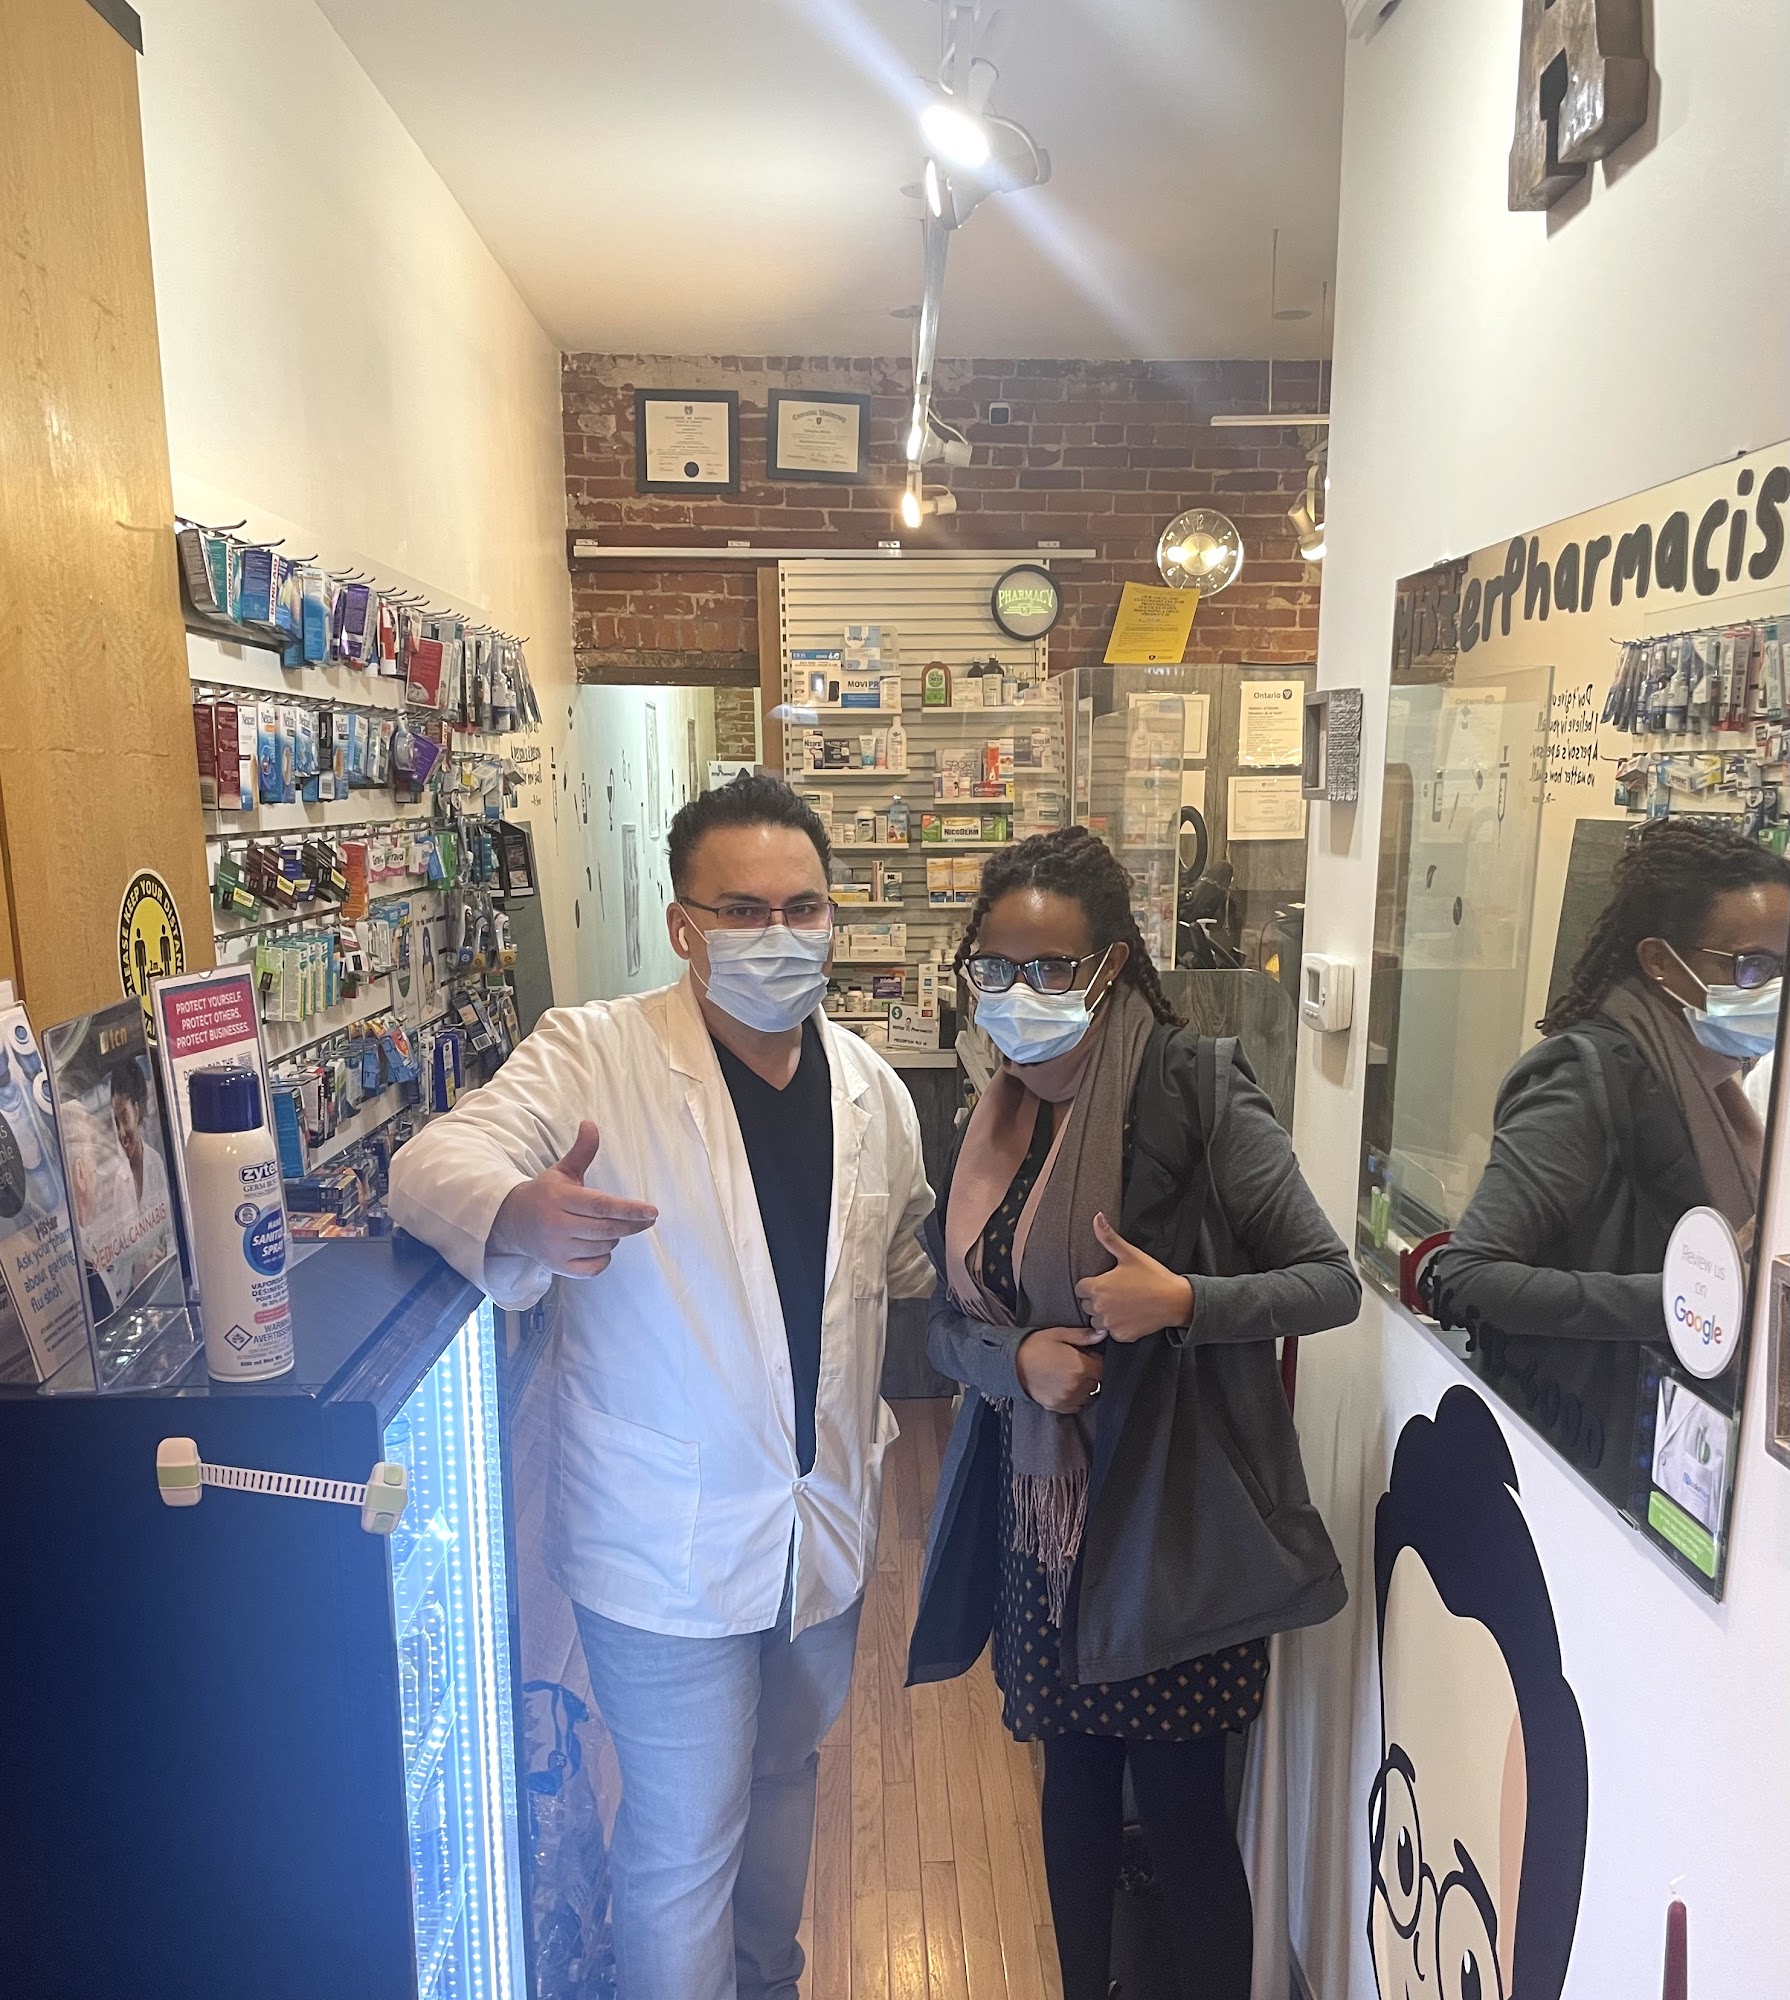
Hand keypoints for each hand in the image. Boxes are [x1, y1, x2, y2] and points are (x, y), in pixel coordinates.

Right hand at [487, 1122, 657, 1278]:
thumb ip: (582, 1151)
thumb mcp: (562, 1171)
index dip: (629, 1209)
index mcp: (560, 1198)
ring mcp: (557, 1249)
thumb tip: (591, 1124)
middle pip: (606, 1229)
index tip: (652, 1211)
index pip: (600, 1206)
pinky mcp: (558, 1267)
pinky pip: (594, 1267)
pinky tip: (600, 1246)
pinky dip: (603, 1257)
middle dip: (631, 1224)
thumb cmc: (546, 1194)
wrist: (513, 1223)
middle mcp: (557, 1225)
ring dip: (614, 1237)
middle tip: (648, 1219)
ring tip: (609, 1227)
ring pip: (602, 1246)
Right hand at [1016, 1325, 1105, 1413]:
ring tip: (1070, 1375)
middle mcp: (1076, 1386)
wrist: (1012, 1363)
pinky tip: (1064, 1386)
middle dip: (1091, 1373)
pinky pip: (1076, 1405)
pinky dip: (1075, 1397)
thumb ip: (1083, 1336)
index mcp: (1080, 1367)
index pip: (1103, 1368)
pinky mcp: (1058, 1406)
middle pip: (1096, 1383)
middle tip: (1077, 1364)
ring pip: (1088, 1395)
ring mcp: (1067, 1398)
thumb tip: (1103, 1334)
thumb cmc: (1036, 1346)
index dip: (1097, 1361)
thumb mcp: (1059, 1334)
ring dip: (1084, 1386)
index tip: (1088, 1356)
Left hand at [1074, 1213, 1193, 1344]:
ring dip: (1104, 1315)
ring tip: (1122, 1304)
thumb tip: (1097, 1217)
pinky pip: (1111, 1332)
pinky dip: (1118, 1326)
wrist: (1175, 1300)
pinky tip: (1130, 1316)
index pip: (1080, 1289)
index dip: (1090, 1285)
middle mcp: (1100, 1308)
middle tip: (1117, 1292)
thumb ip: (1109, 1238)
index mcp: (1097, 1288)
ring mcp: (1110, 1324)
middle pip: (1087, 1305)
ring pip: (1097, 1321)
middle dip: (1097, 1299)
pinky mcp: (1121, 1336)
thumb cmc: (1152, 1275)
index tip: (1105, 1282)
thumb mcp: (1130, 1254)